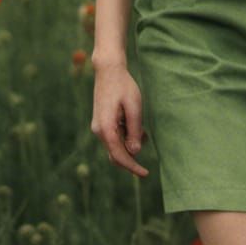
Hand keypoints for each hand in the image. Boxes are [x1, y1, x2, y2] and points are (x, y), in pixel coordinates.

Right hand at [91, 62, 148, 177]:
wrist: (108, 71)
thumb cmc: (123, 86)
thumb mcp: (134, 106)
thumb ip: (134, 129)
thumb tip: (135, 152)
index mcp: (106, 129)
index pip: (119, 155)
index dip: (132, 166)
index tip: (145, 173)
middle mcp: (99, 131)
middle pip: (115, 154)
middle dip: (131, 159)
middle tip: (146, 162)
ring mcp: (99, 127)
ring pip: (116, 146)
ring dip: (130, 145)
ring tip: (145, 132)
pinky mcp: (102, 123)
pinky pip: (114, 137)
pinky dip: (126, 137)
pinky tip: (138, 128)